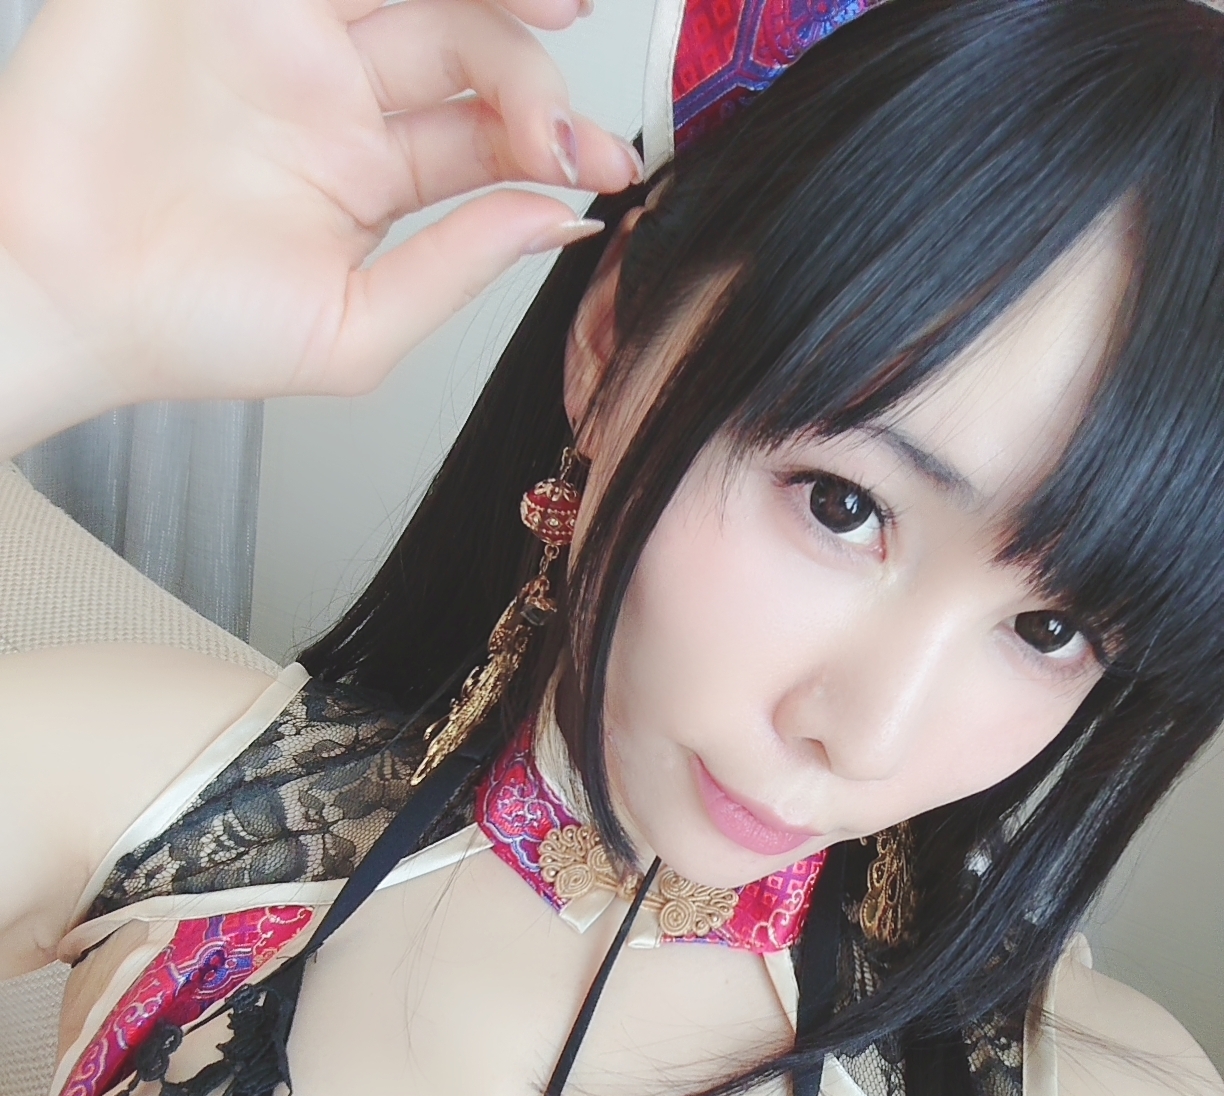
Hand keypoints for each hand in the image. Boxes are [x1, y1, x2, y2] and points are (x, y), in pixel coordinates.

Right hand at [0, 0, 638, 431]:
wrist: (58, 300)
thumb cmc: (187, 332)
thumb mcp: (354, 331)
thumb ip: (457, 269)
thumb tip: (560, 226)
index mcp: (369, 171)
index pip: (485, 129)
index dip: (554, 137)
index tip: (603, 168)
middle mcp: (333, 92)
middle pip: (462, 35)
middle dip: (529, 65)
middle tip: (566, 109)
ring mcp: (274, 29)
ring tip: (555, 7)